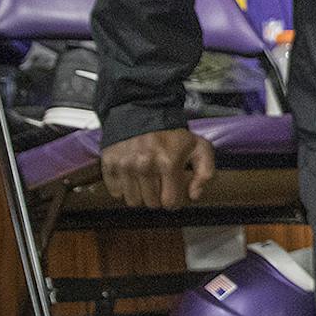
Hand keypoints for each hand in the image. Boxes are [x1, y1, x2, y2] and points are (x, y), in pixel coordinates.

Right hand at [101, 128, 215, 209]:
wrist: (142, 112)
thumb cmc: (172, 134)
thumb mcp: (199, 148)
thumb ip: (205, 173)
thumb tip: (194, 196)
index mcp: (168, 163)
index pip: (170, 202)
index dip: (174, 201)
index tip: (174, 193)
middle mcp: (144, 166)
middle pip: (151, 204)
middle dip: (158, 198)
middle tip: (160, 184)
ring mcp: (125, 165)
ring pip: (133, 201)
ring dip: (141, 195)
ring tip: (146, 181)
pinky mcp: (109, 164)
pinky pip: (116, 192)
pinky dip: (123, 189)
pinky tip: (132, 177)